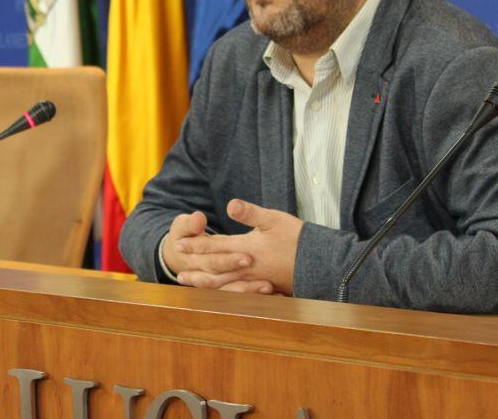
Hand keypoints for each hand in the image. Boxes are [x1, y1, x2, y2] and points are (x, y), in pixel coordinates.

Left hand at [173, 199, 300, 294]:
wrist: (320, 263)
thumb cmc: (297, 238)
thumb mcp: (274, 219)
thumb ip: (250, 213)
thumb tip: (230, 204)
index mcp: (247, 249)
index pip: (215, 247)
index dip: (196, 245)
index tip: (179, 244)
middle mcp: (247, 268)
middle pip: (214, 270)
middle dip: (194, 268)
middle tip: (176, 271)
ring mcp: (254, 281)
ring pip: (222, 285)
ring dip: (204, 283)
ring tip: (188, 283)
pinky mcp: (262, 289)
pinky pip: (236, 293)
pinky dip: (220, 293)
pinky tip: (214, 293)